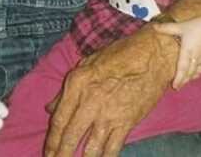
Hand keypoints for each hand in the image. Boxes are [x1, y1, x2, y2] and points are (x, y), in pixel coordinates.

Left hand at [44, 25, 177, 156]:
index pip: (59, 119)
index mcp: (77, 83)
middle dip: (61, 155)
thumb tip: (50, 108)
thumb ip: (67, 89)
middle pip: (71, 136)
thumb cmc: (120, 54)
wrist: (153, 55)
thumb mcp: (87, 63)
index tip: (48, 153)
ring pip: (90, 147)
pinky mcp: (126, 122)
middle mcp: (89, 101)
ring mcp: (108, 114)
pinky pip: (112, 148)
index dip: (51, 140)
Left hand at [152, 18, 200, 88]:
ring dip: (190, 78)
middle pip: (189, 74)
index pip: (182, 68)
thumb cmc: (198, 26)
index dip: (179, 79)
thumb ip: (167, 28)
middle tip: (177, 87)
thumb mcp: (181, 26)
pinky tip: (194, 74)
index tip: (175, 86)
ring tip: (184, 82)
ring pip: (196, 73)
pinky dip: (197, 73)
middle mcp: (196, 58)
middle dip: (183, 81)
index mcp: (187, 51)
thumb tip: (154, 26)